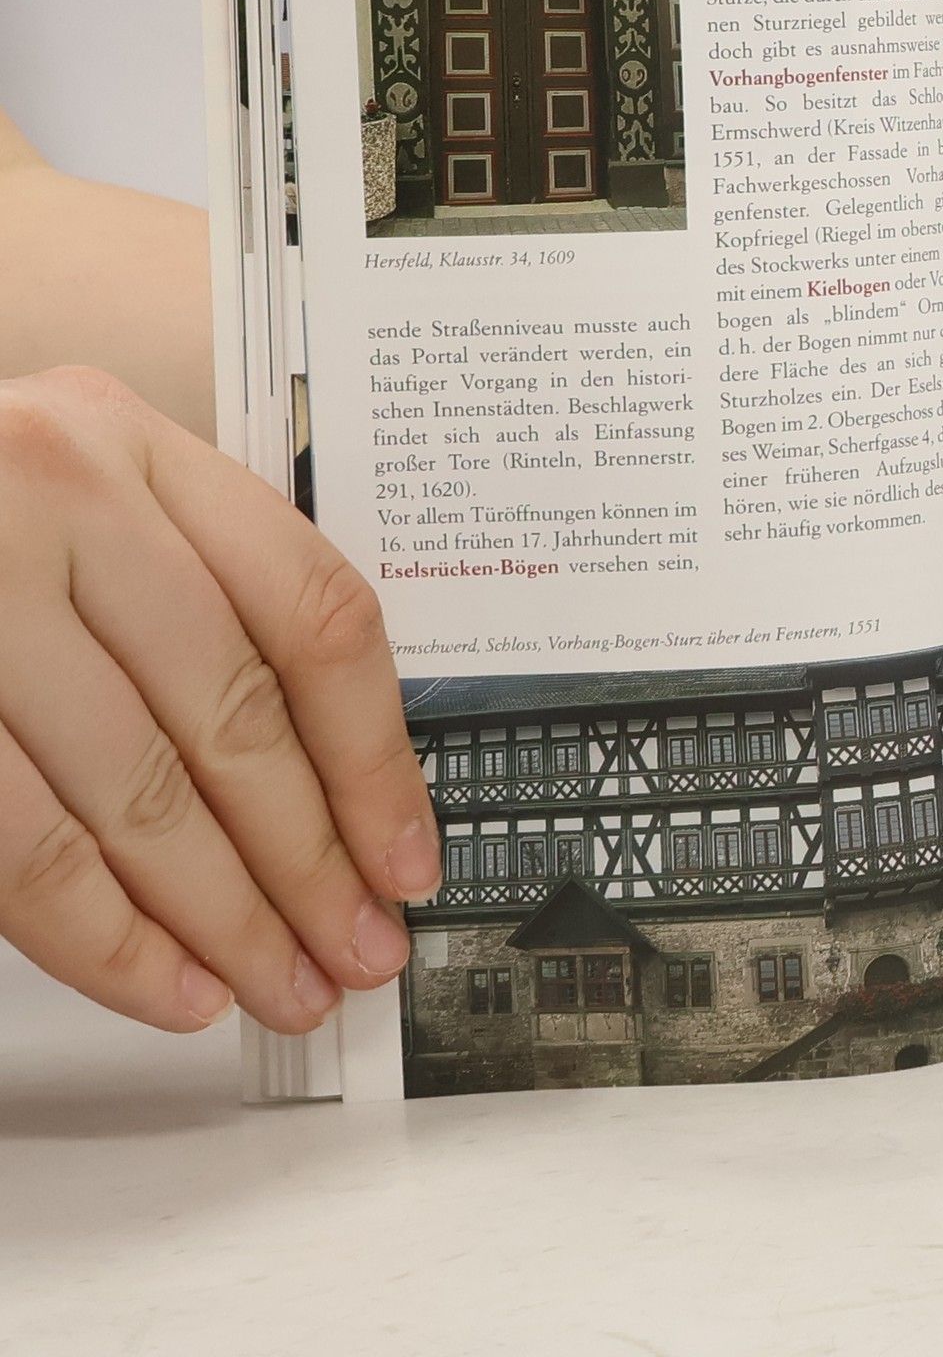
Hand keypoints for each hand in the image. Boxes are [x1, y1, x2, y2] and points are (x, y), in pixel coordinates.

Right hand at [0, 366, 437, 1032]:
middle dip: (313, 863)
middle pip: (237, 716)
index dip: (376, 756)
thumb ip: (193, 600)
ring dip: (225, 920)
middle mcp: (61, 502)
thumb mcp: (82, 501)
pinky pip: (26, 848)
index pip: (312, 615)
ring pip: (139, 794)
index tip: (408, 855)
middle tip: (361, 951)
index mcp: (138, 450)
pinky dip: (107, 938)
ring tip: (283, 987)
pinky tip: (170, 985)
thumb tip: (329, 789)